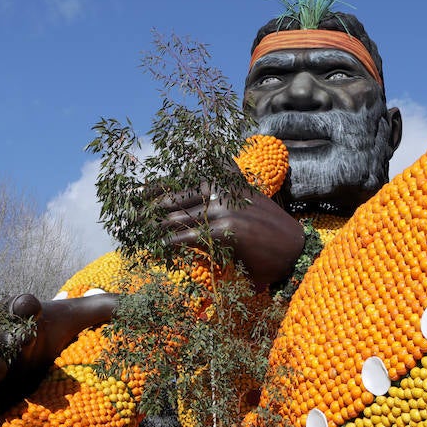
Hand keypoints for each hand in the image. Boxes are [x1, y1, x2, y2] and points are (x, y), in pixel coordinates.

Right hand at [0, 292, 118, 415]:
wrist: (66, 377)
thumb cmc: (76, 339)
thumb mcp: (92, 322)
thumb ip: (107, 308)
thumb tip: (132, 300)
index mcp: (27, 321)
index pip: (20, 309)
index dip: (22, 306)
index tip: (30, 306)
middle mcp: (7, 344)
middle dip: (4, 337)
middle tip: (18, 340)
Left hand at [155, 168, 305, 291]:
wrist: (296, 249)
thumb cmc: (273, 233)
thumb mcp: (253, 203)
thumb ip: (232, 191)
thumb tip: (210, 182)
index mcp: (232, 182)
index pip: (191, 177)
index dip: (165, 182)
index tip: (144, 187)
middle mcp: (227, 191)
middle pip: (180, 193)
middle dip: (154, 199)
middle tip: (130, 204)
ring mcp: (225, 209)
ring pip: (182, 215)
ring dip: (159, 223)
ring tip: (141, 228)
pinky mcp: (225, 230)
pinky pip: (191, 236)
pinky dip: (173, 242)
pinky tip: (161, 246)